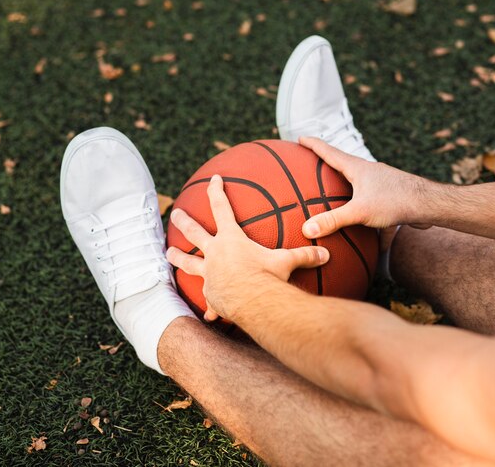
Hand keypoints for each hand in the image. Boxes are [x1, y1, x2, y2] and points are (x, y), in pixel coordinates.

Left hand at [165, 175, 329, 320]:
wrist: (253, 303)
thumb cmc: (267, 277)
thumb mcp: (286, 262)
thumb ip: (304, 256)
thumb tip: (326, 254)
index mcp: (231, 239)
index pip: (222, 208)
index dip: (216, 191)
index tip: (213, 178)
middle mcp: (215, 254)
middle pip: (195, 233)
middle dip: (184, 221)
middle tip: (175, 213)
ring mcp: (210, 275)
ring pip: (188, 264)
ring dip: (178, 258)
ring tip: (168, 253)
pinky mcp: (211, 296)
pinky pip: (209, 301)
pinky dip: (209, 307)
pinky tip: (209, 315)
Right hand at [298, 137, 433, 238]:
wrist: (429, 205)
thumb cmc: (396, 201)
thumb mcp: (359, 212)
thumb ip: (332, 220)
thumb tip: (306, 229)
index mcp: (357, 168)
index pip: (329, 152)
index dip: (313, 145)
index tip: (300, 138)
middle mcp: (368, 172)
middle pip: (343, 164)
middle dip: (327, 164)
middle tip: (311, 164)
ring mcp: (380, 183)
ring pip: (357, 182)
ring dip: (345, 186)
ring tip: (333, 193)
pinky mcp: (391, 196)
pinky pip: (371, 200)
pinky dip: (363, 209)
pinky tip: (365, 229)